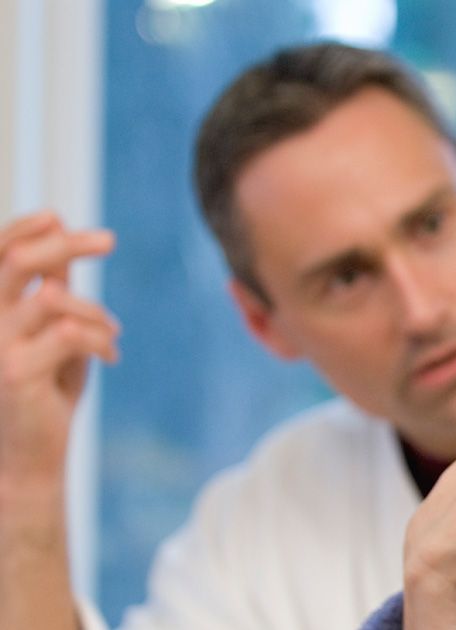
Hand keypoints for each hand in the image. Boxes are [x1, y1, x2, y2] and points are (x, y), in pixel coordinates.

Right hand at [0, 211, 118, 485]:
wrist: (28, 459)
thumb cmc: (41, 392)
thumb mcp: (48, 333)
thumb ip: (49, 291)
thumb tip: (62, 239)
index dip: (20, 229)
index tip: (58, 217)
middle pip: (13, 262)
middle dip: (64, 245)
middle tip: (109, 240)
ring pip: (52, 298)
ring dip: (95, 312)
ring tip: (112, 333)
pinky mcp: (13, 373)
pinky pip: (69, 333)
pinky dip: (100, 338)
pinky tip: (111, 355)